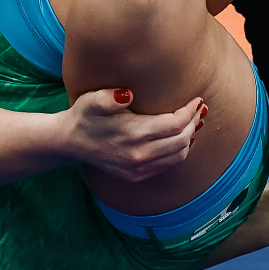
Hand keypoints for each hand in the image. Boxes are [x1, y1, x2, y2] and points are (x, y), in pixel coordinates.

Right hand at [64, 88, 205, 181]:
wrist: (70, 142)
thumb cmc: (84, 115)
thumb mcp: (92, 101)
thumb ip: (109, 97)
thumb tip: (127, 94)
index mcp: (133, 134)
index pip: (175, 124)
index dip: (189, 112)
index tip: (196, 99)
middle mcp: (139, 155)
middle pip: (181, 140)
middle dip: (194, 123)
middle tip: (198, 108)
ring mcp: (139, 168)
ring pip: (179, 155)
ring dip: (190, 137)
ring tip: (194, 121)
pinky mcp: (137, 175)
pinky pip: (168, 164)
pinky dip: (180, 151)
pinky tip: (181, 138)